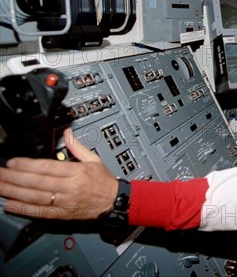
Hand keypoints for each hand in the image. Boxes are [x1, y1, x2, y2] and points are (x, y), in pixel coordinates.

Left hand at [0, 128, 117, 219]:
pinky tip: (11, 205)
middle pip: (37, 182)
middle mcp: (69, 187)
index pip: (48, 167)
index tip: (12, 162)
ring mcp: (65, 201)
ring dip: (14, 192)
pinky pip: (41, 212)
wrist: (115, 201)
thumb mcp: (94, 159)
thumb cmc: (104, 181)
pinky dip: (25, 209)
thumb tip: (67, 133)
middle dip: (14, 177)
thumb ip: (77, 146)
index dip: (28, 165)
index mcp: (77, 172)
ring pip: (35, 196)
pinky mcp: (63, 214)